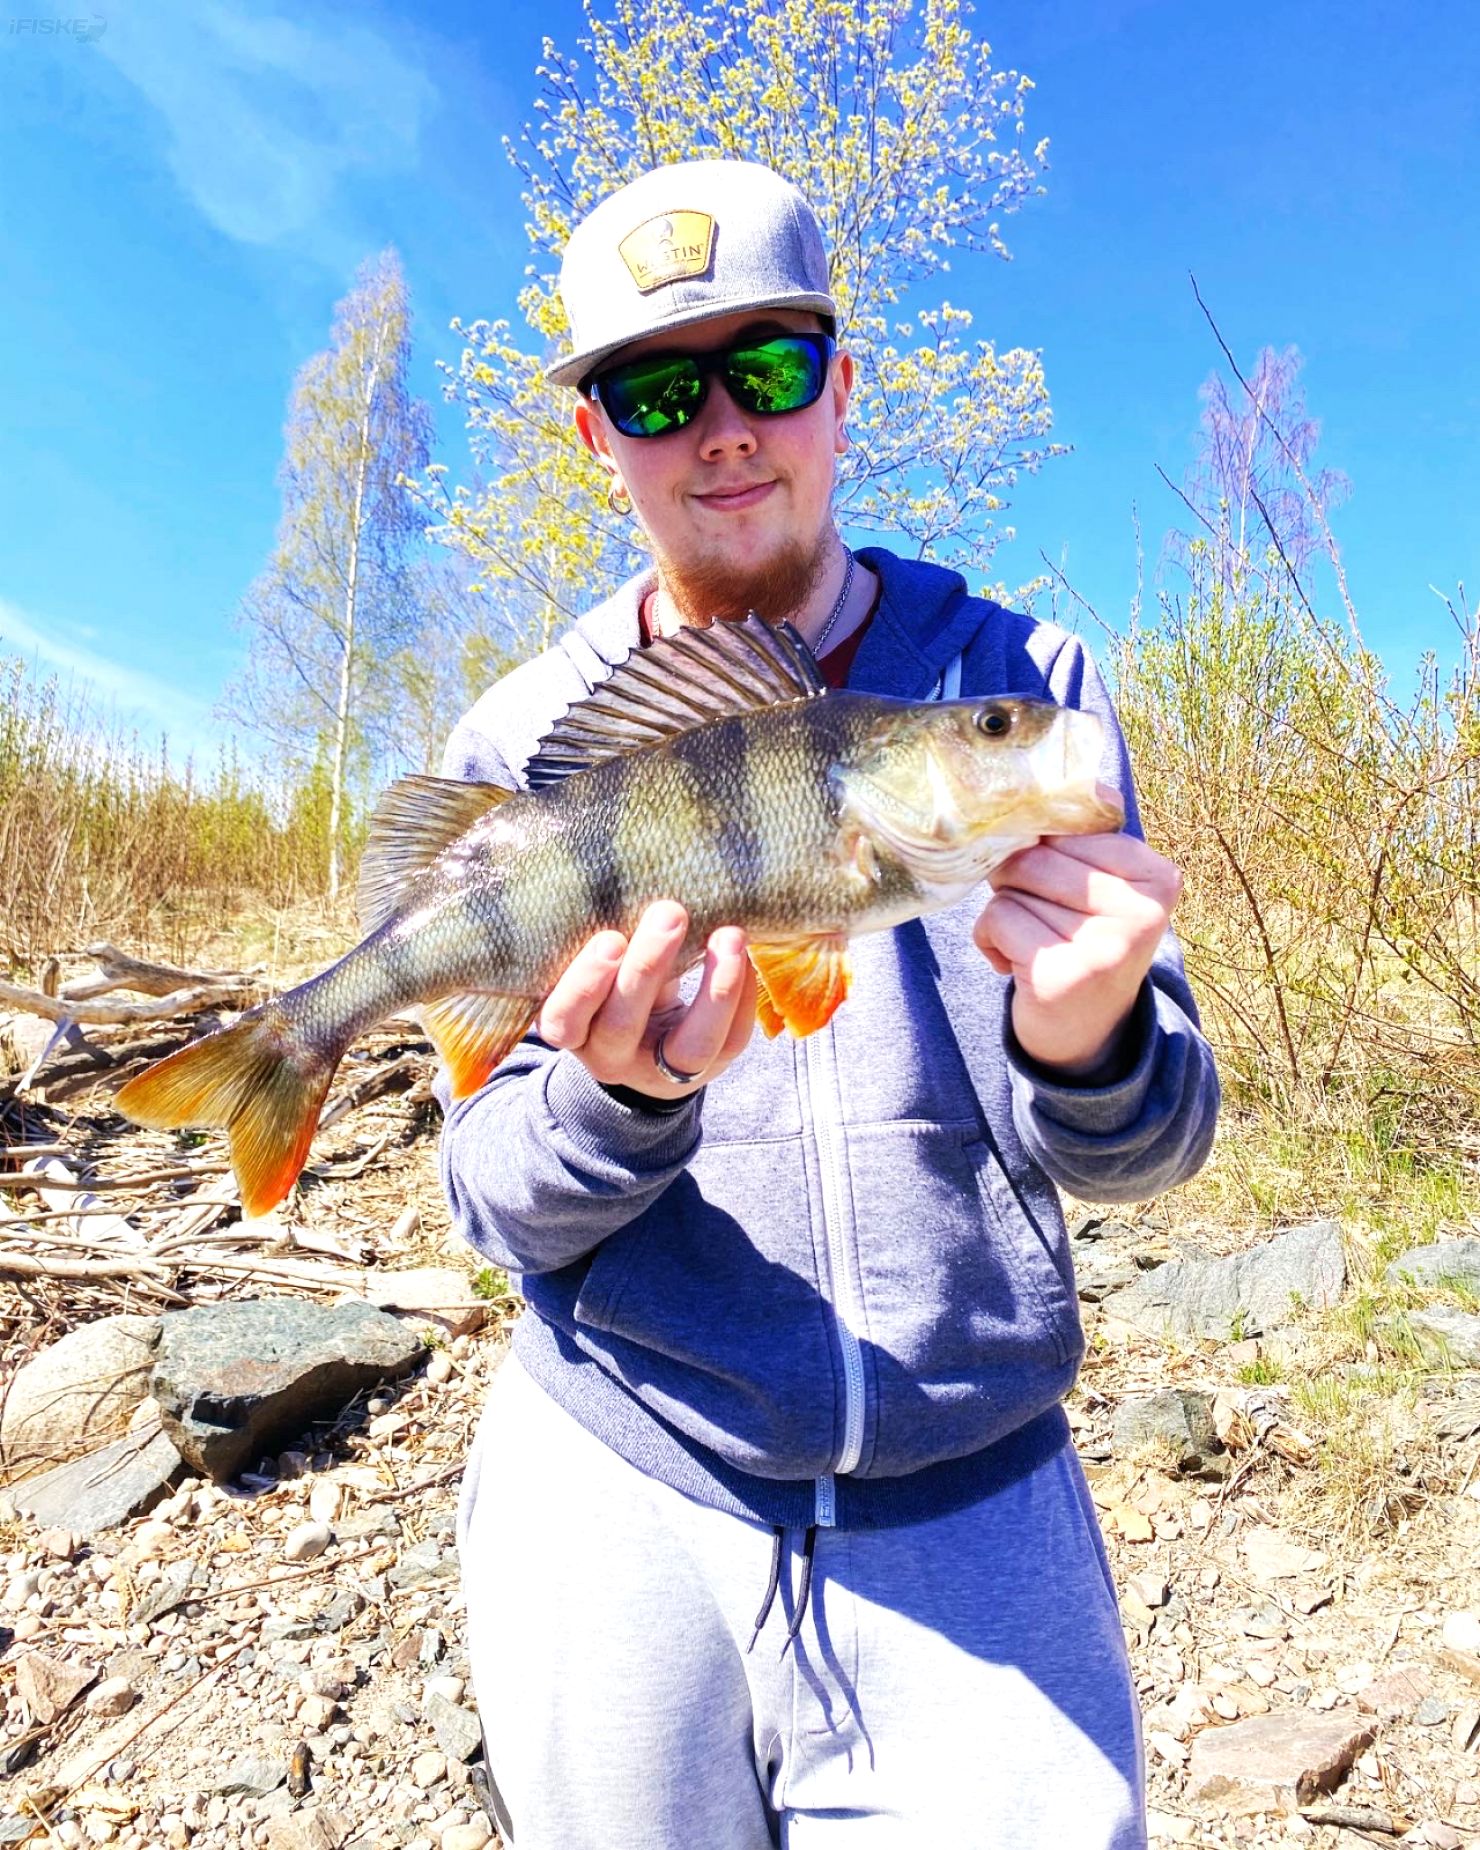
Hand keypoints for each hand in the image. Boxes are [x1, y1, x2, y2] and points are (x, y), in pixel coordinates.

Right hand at [537, 901, 757, 1098]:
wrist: (645, 1043)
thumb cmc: (612, 984)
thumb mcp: (597, 968)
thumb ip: (607, 941)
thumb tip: (637, 877)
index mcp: (573, 1030)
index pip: (564, 1019)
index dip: (585, 984)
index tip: (611, 938)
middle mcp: (611, 1058)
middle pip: (622, 1026)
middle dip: (648, 968)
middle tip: (670, 912)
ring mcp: (662, 1071)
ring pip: (689, 1047)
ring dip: (714, 990)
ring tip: (729, 936)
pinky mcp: (709, 1069)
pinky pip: (731, 1041)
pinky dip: (743, 996)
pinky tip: (746, 956)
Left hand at [973, 813, 1181, 1080]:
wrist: (1086, 1036)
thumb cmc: (1084, 944)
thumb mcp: (1101, 891)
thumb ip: (1080, 842)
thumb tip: (1029, 795)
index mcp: (1159, 878)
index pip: (1073, 827)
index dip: (1044, 849)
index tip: (1057, 887)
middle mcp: (1142, 913)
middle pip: (1037, 856)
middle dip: (1015, 879)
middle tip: (1032, 914)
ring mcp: (1106, 948)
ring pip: (1011, 889)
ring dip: (1002, 915)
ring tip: (1032, 944)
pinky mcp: (1063, 975)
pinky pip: (997, 920)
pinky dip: (989, 940)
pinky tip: (1015, 965)